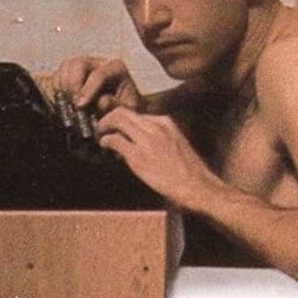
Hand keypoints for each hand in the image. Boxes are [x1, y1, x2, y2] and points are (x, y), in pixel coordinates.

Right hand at [52, 56, 141, 113]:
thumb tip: (101, 102)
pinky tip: (64, 101)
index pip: (99, 74)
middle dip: (73, 84)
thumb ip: (115, 106)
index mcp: (116, 68)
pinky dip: (58, 87)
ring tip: (69, 103)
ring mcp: (85, 64)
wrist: (118, 109)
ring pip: (66, 65)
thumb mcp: (126, 110)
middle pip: (79, 63)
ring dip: (63, 85)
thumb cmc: (123, 109)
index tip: (80, 105)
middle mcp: (99, 62)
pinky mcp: (73, 72)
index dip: (87, 90)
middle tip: (73, 104)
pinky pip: (59, 74)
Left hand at [96, 106, 217, 204]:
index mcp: (165, 122)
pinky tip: (104, 146)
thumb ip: (158, 136)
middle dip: (109, 118)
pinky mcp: (138, 155)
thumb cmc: (189, 171)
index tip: (116, 127)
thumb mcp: (176, 143)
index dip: (122, 119)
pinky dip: (106, 141)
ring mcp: (146, 139)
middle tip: (102, 127)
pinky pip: (115, 140)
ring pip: (117, 120)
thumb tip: (137, 139)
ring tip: (101, 135)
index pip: (136, 113)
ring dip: (104, 126)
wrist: (197, 186)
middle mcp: (155, 126)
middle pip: (123, 111)